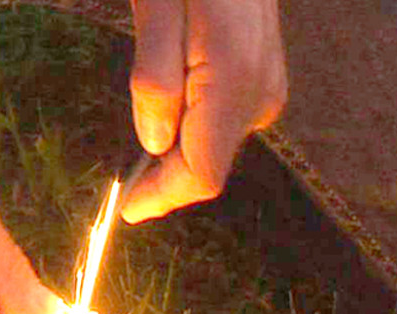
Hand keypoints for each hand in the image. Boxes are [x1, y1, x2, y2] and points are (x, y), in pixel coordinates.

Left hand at [121, 0, 286, 222]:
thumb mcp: (155, 6)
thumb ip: (154, 78)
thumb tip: (153, 143)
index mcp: (234, 81)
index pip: (200, 173)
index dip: (163, 198)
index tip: (128, 211)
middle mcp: (261, 94)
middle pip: (208, 165)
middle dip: (166, 177)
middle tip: (128, 177)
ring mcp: (268, 89)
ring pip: (215, 148)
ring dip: (178, 152)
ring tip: (151, 123)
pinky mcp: (265, 82)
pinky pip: (222, 126)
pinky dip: (193, 130)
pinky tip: (174, 103)